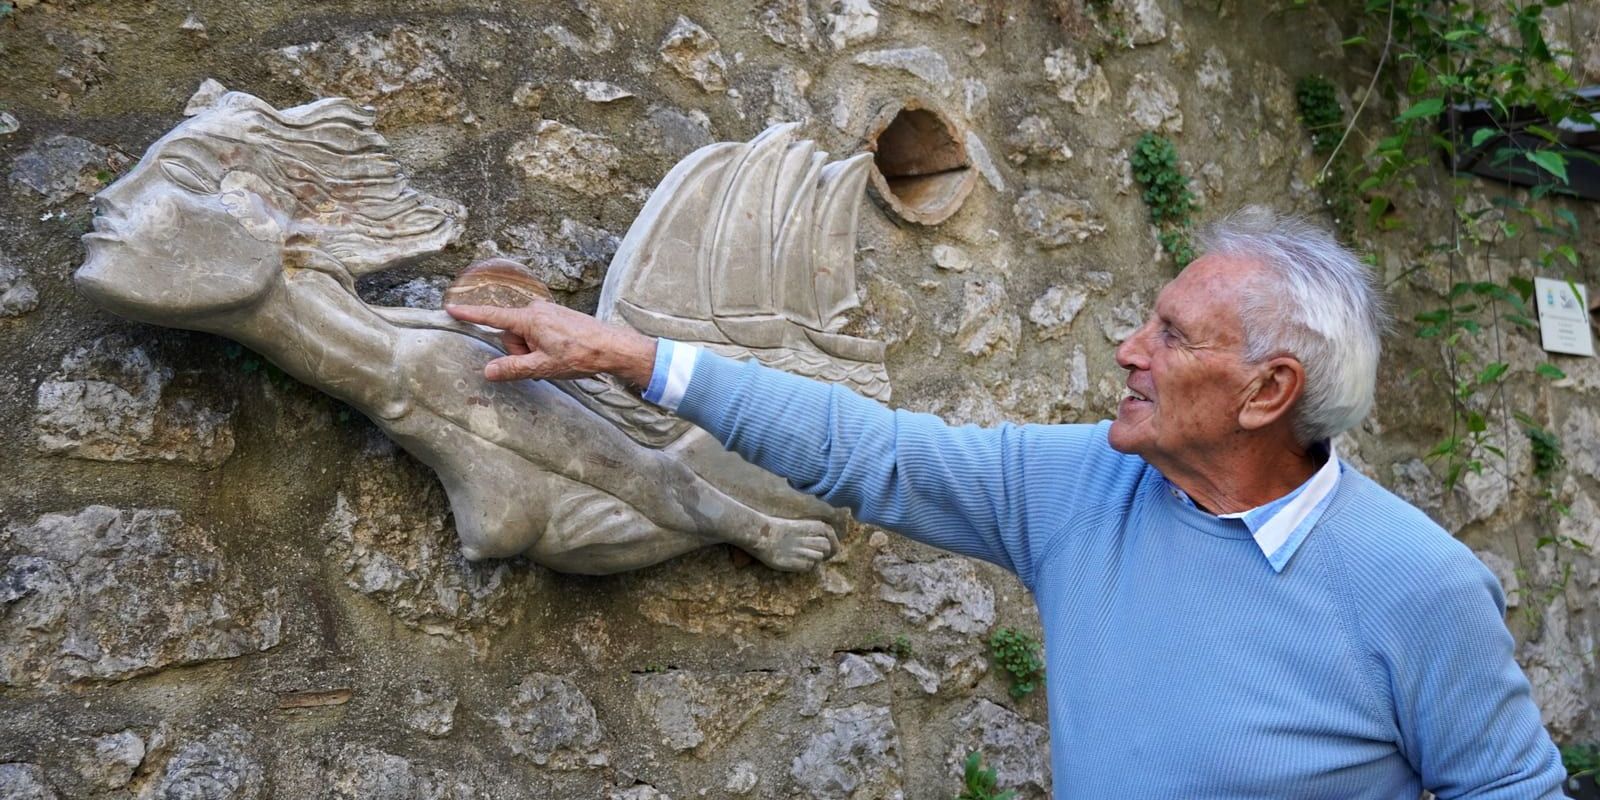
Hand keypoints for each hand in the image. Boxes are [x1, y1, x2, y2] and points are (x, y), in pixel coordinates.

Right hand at [444, 301, 657, 386]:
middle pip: (511, 334)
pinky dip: (543, 346)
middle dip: (519, 351)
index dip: (470, 315)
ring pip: (526, 335)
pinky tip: (560, 354)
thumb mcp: (542, 367)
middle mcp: (536, 310)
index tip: (450, 308)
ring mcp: (548, 312)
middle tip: (541, 363)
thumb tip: (488, 371)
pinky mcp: (557, 317)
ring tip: (554, 359)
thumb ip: (512, 368)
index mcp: (528, 319)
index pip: (492, 317)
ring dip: (532, 350)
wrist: (612, 347)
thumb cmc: (579, 355)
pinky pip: (539, 332)